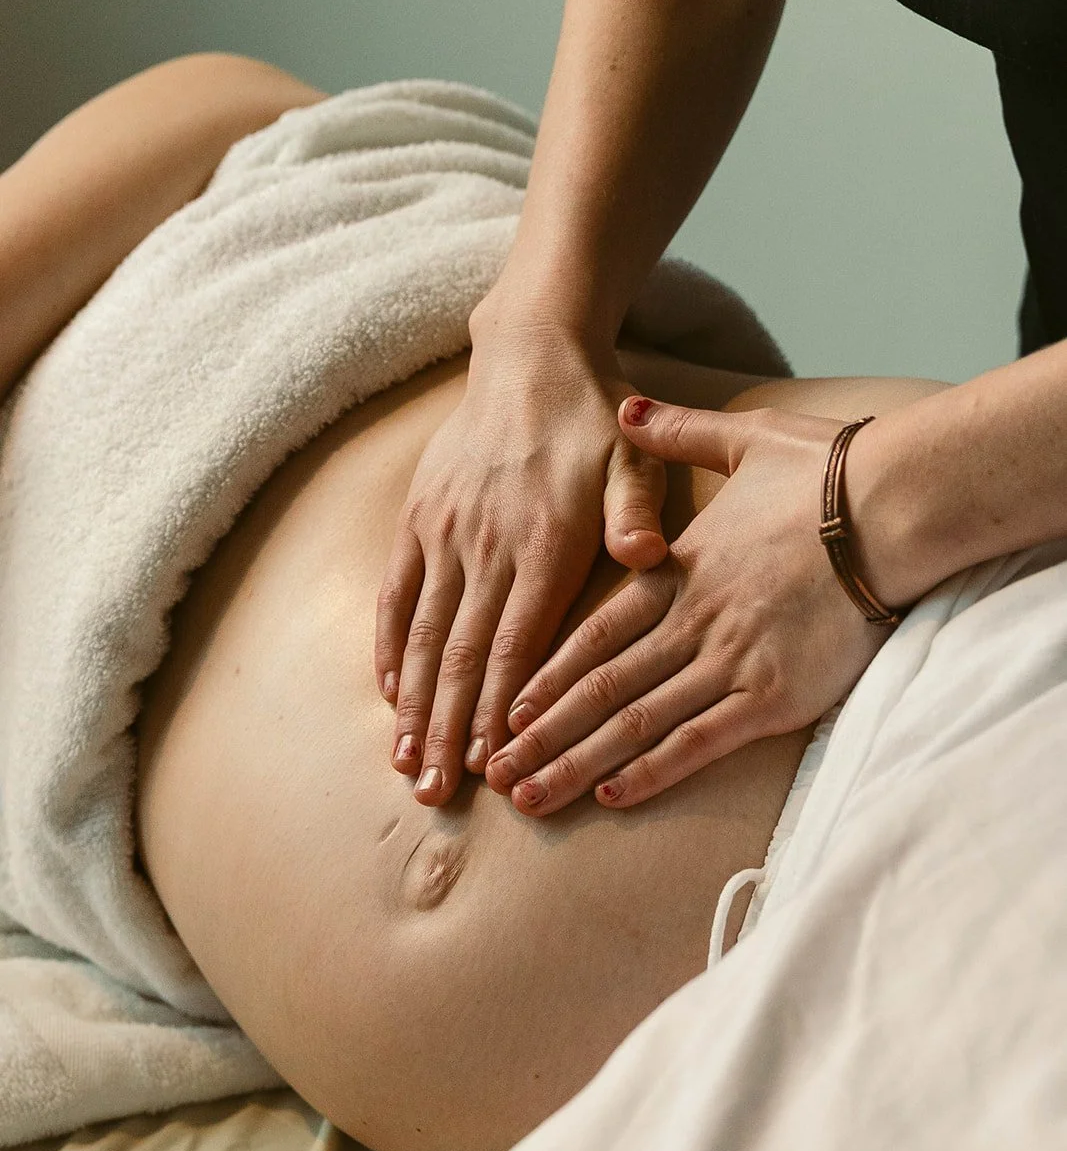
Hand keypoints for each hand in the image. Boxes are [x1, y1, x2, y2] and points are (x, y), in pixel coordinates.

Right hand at [374, 324, 668, 804]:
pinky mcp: (416, 522)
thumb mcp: (634, 457)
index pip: (515, 644)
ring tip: (406, 764)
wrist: (529, 356)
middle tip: (436, 793)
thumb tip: (651, 554)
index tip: (491, 765)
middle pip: (461, 656)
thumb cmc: (593, 421)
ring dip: (413, 705)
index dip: (500, 709)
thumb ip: (639, 509)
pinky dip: (390, 650)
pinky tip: (389, 696)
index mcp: (543, 542)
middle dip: (448, 730)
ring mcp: (443, 535)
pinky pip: (395, 596)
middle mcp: (485, 545)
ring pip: (421, 636)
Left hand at [485, 396, 892, 814]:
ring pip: (634, 724)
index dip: (546, 676)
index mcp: (679, 572)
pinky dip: (650, 772)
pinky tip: (609, 797)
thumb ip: (680, 432)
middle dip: (542, 735)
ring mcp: (728, 663)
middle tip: (495, 773)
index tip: (507, 708)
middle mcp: (691, 623)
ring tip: (530, 797)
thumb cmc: (827, 474)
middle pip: (599, 689)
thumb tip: (627, 407)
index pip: (594, 634)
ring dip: (577, 764)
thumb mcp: (745, 439)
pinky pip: (697, 744)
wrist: (893, 507)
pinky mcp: (771, 697)